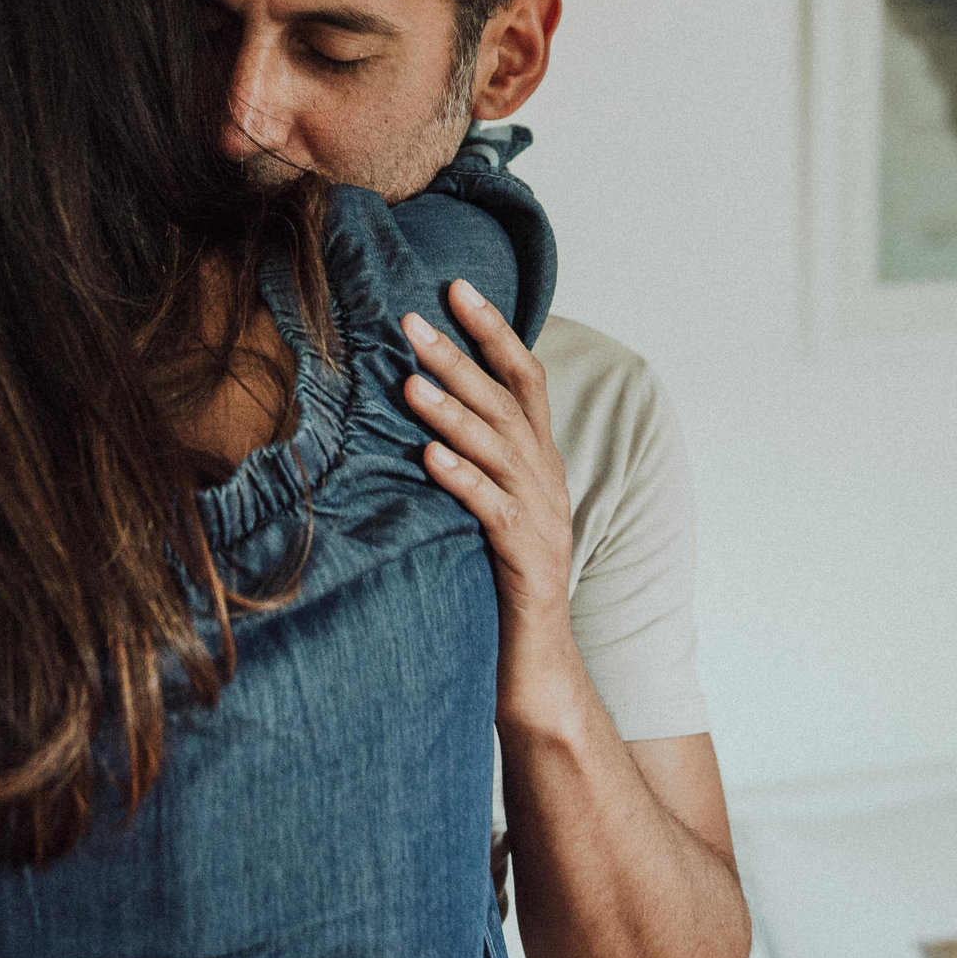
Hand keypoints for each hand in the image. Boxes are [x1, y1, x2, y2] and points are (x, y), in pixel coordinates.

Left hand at [401, 282, 582, 729]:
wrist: (536, 671)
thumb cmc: (499, 585)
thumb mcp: (484, 509)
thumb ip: (467, 459)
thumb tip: (413, 406)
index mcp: (538, 461)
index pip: (523, 377)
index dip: (492, 330)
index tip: (454, 286)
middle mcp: (546, 481)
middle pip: (506, 403)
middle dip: (459, 356)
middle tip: (409, 319)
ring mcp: (541, 520)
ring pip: (500, 451)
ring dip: (454, 412)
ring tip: (410, 380)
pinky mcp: (526, 562)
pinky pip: (494, 511)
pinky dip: (464, 480)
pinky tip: (430, 457)